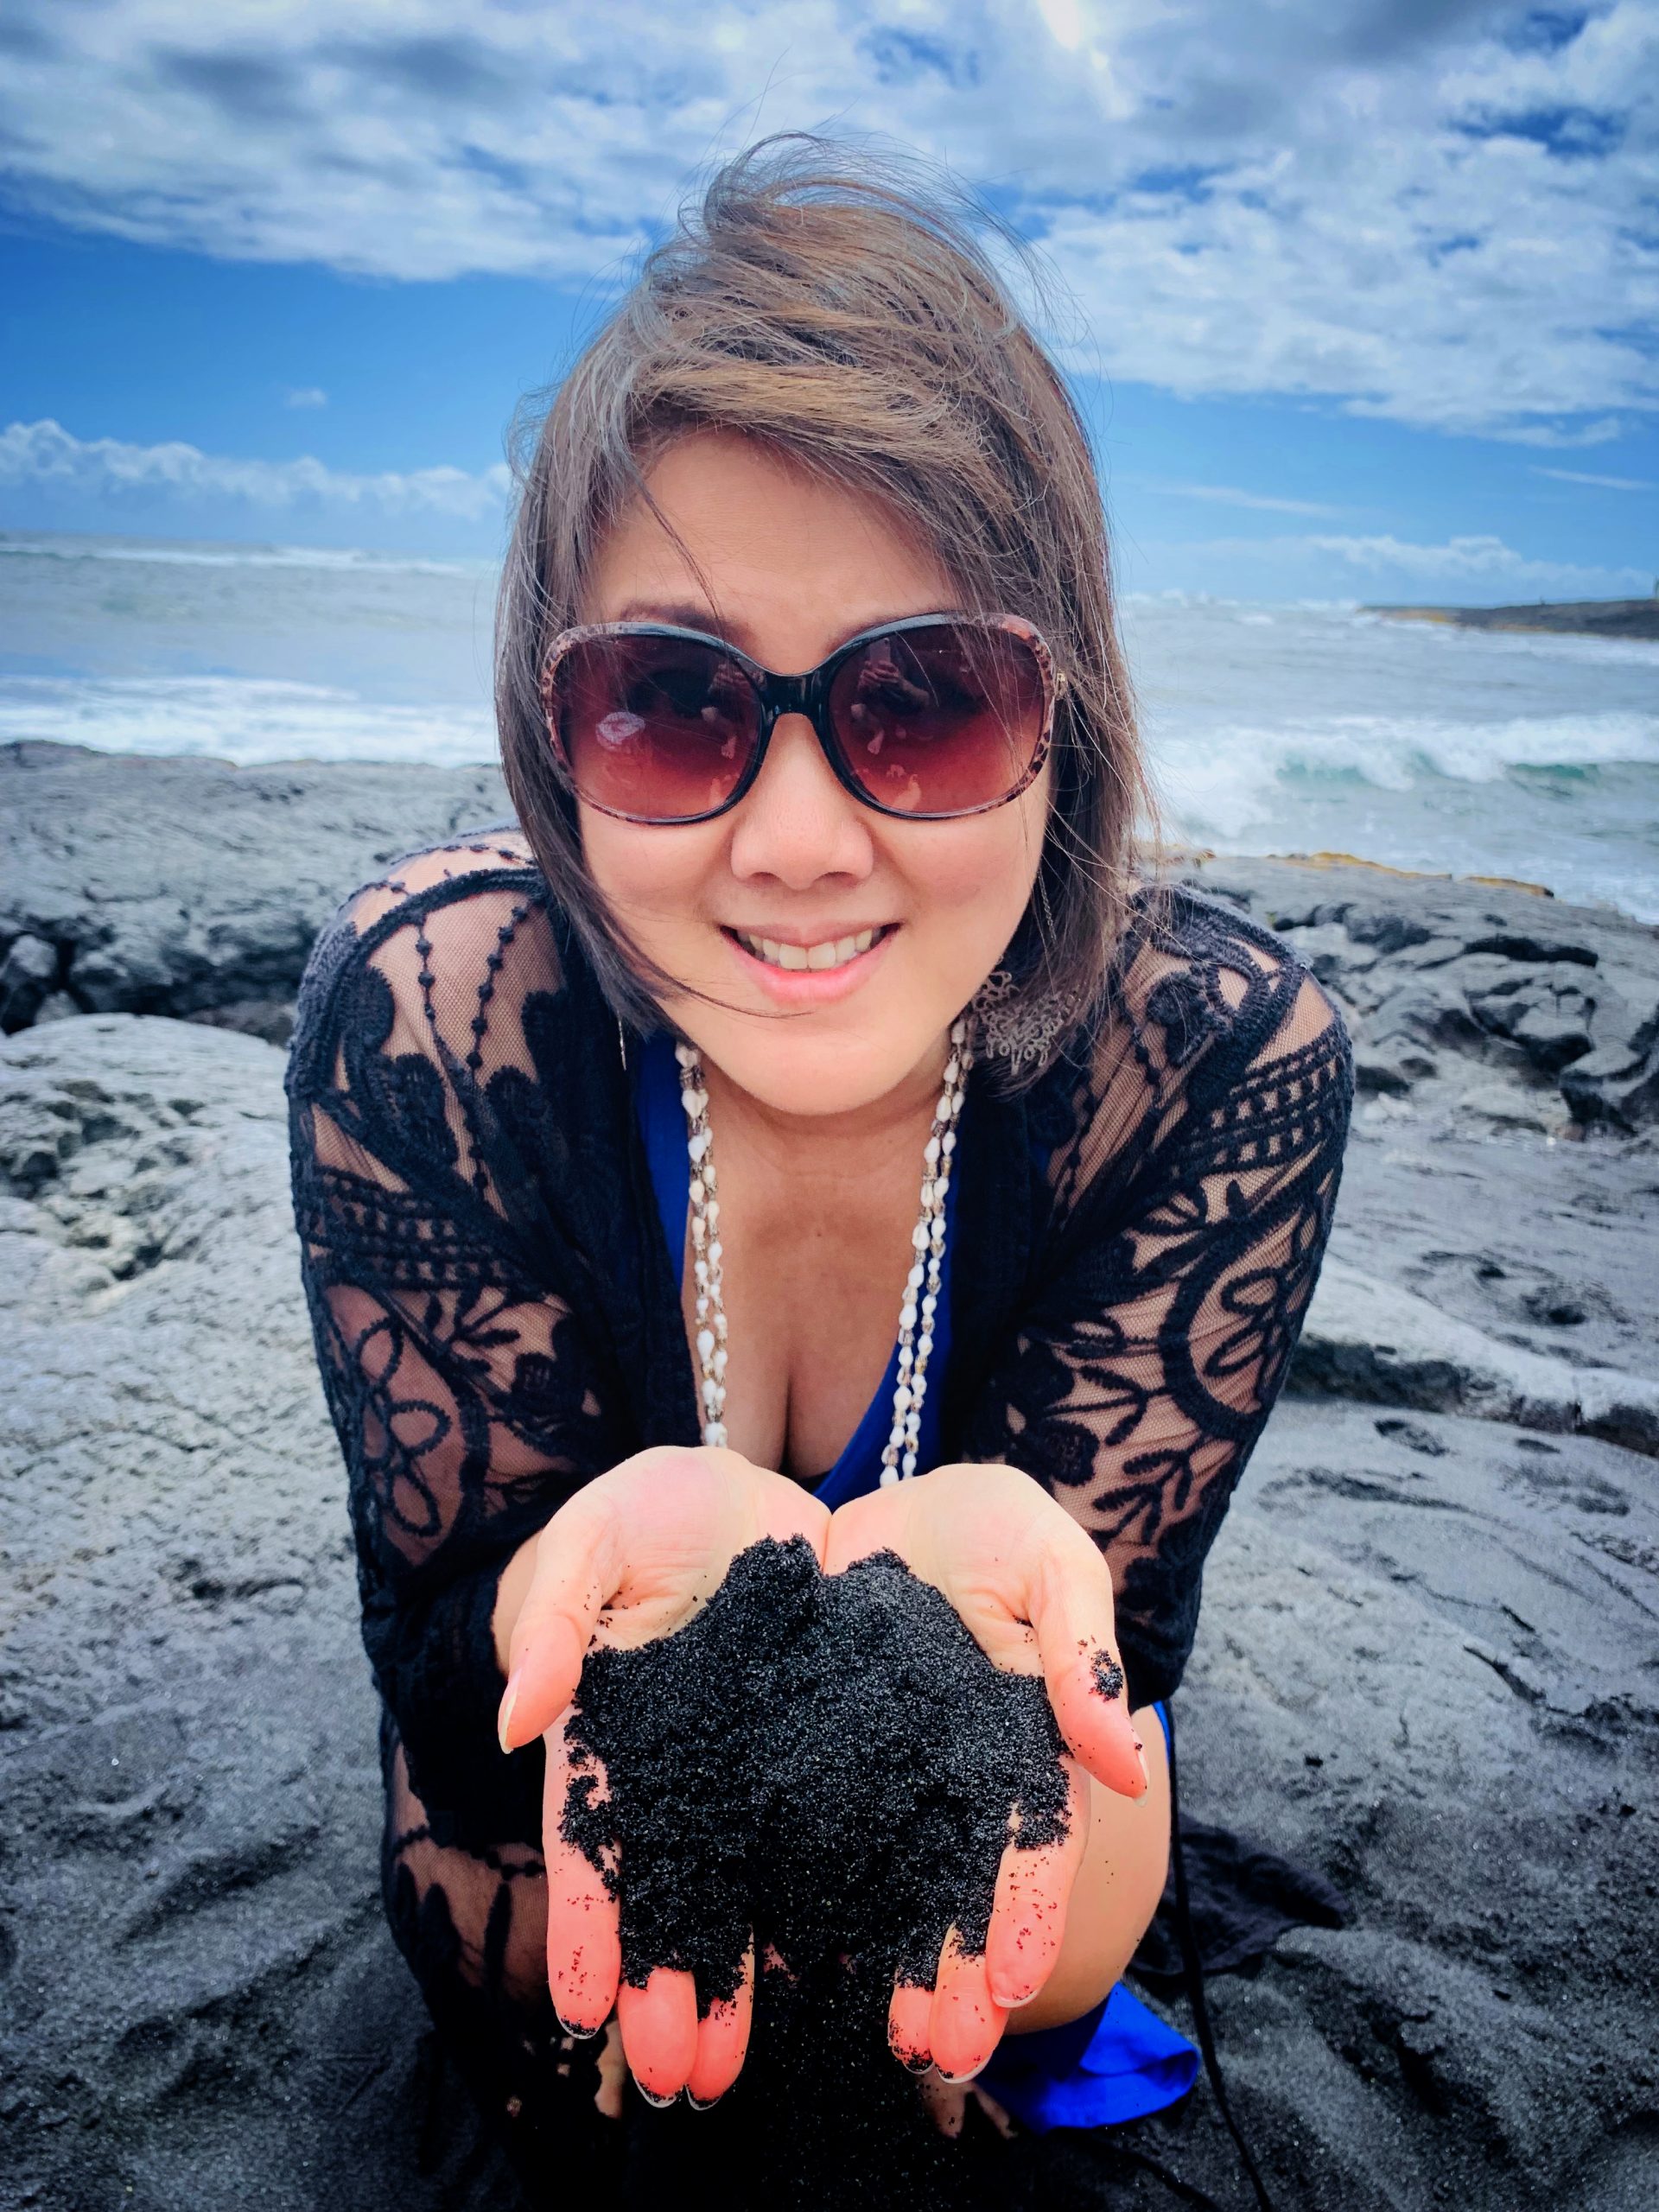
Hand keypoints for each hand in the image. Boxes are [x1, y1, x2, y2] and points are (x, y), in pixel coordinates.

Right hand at [496, 1445, 828, 2104]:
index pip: (594, 1836)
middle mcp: (685, 1771)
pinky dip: (837, 1906)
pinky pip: (835, 1836)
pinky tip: (845, 1977)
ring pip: (751, 1884)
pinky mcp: (830, 1751)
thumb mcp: (593, 1537)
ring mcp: (757, 1769)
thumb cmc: (654, 1505)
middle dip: (675, 1981)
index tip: (586, 2007)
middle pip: (675, 1886)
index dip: (589, 1920)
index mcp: (614, 1731)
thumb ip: (556, 1615)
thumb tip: (520, 1723)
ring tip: (747, 2067)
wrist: (758, 1485)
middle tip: (684, 2075)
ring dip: (746, 1975)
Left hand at [823, 1462, 1146, 2082]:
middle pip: (952, 1887)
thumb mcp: (1051, 1563)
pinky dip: (785, 1899)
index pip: (1030, 1840)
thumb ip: (1082, 1651)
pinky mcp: (805, 1754)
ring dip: (874, 1963)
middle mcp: (948, 1778)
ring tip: (865, 2044)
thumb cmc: (996, 1524)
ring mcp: (875, 1772)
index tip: (1012, 1986)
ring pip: (876, 1881)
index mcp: (1019, 1744)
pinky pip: (792, 1834)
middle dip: (950, 1974)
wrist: (897, 1494)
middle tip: (935, 2056)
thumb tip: (1130, 1763)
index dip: (1022, 1912)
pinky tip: (772, 1963)